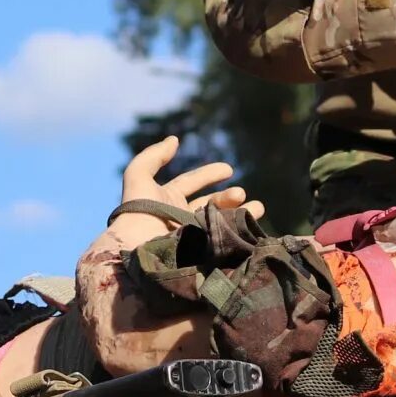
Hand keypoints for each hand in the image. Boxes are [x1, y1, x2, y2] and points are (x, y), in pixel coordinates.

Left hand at [102, 136, 262, 252]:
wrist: (141, 252)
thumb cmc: (138, 214)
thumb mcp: (138, 177)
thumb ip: (153, 156)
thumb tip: (174, 140)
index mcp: (168, 201)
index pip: (192, 183)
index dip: (209, 174)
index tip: (229, 169)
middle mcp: (182, 219)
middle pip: (211, 205)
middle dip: (229, 198)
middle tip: (241, 194)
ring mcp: (193, 239)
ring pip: (223, 224)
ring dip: (242, 215)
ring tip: (257, 208)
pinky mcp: (204, 256)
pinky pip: (226, 244)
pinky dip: (241, 235)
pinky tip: (253, 229)